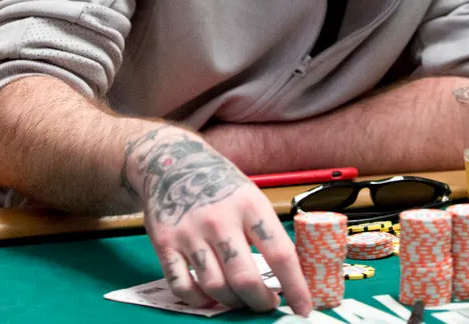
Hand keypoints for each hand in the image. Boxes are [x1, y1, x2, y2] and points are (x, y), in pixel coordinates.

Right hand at [122, 127, 311, 315]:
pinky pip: (182, 287)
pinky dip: (198, 301)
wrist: (170, 161)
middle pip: (245, 279)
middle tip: (266, 304)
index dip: (295, 286)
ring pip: (215, 287)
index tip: (303, 307)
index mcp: (249, 205)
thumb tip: (289, 274)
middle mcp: (219, 220)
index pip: (280, 253)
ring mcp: (189, 233)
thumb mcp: (249, 195)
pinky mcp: (165, 244)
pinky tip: (208, 297)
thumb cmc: (217, 182)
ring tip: (240, 299)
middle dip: (260, 302)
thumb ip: (265, 230)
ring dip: (232, 302)